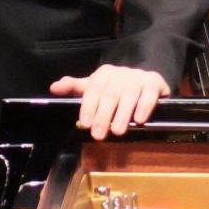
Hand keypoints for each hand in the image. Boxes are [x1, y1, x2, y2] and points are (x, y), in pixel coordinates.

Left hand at [53, 62, 167, 139]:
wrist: (147, 81)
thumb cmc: (116, 89)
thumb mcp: (95, 88)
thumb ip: (75, 88)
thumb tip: (54, 88)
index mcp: (104, 73)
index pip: (94, 88)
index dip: (89, 106)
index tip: (85, 123)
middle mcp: (121, 73)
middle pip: (110, 94)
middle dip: (104, 115)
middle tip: (98, 135)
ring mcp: (139, 77)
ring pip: (129, 94)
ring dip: (123, 114)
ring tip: (117, 131)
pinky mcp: (155, 83)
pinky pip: (149, 94)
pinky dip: (144, 107)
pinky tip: (139, 120)